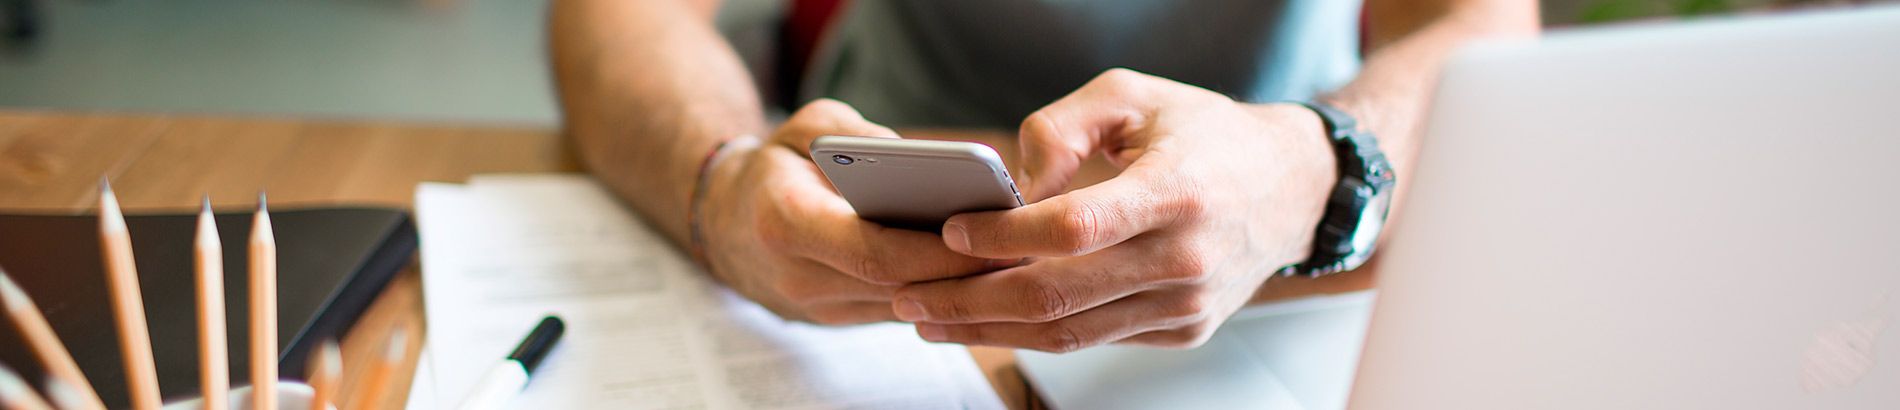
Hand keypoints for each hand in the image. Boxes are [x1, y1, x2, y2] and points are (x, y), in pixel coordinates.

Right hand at [698, 99, 993, 323]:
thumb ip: (860, 135)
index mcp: (785, 222)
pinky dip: (938, 290)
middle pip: (899, 286)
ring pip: (903, 306)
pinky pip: (896, 310)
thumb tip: (921, 159)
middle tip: (1028, 250)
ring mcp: (816, 307)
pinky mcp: (835, 318)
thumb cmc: (774, 163)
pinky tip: (981, 268)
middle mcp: (798, 276)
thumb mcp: (807, 125)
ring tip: (1018, 258)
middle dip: (966, 272)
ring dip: (959, 286)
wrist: (723, 217)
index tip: (992, 236)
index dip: (937, 252)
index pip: (875, 252)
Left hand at [893, 69, 1338, 351]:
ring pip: (1069, 332)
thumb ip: (1060, 129)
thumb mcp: (1132, 94)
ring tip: (928, 320)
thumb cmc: (1202, 130)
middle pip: (1058, 294)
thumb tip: (1008, 190)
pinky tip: (986, 321)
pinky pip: (1095, 339)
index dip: (1004, 237)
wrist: (1292, 186)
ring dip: (989, 331)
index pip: (1075, 228)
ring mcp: (1187, 304)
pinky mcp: (1184, 331)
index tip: (949, 232)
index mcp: (1178, 191)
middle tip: (908, 295)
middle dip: (970, 300)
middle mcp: (1187, 258)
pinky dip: (1034, 334)